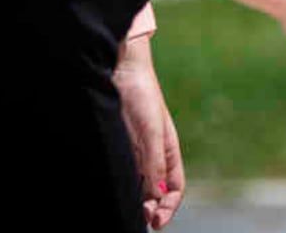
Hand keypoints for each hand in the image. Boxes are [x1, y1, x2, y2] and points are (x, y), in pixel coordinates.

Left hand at [114, 36, 185, 229]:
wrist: (118, 68)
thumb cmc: (141, 94)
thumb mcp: (151, 131)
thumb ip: (154, 163)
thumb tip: (156, 195)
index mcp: (168, 150)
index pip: (173, 187)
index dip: (168, 207)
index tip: (157, 222)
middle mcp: (151, 154)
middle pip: (154, 191)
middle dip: (151, 209)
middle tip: (139, 219)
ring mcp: (132, 150)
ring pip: (136, 184)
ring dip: (134, 199)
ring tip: (126, 210)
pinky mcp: (116, 145)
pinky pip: (121, 171)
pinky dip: (120, 184)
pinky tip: (112, 189)